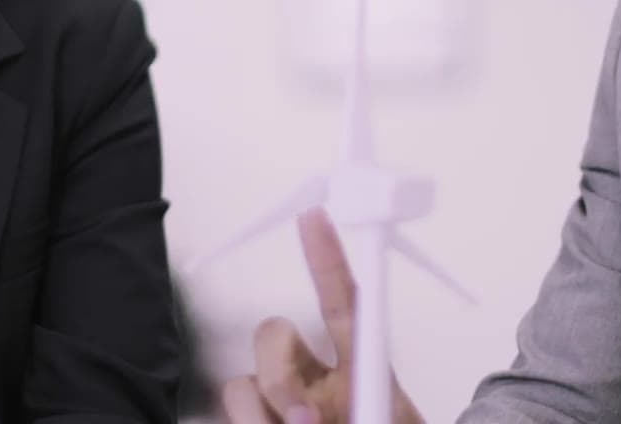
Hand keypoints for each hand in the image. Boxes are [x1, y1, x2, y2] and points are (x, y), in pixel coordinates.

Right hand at [221, 210, 424, 423]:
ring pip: (244, 381)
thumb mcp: (388, 419)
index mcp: (361, 372)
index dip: (326, 260)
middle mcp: (316, 381)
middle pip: (273, 334)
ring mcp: (282, 404)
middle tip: (306, 419)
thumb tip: (301, 415)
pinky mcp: (253, 421)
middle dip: (277, 371)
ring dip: (259, 413)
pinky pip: (233, 408)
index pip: (341, 305)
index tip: (314, 217)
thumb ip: (361, 409)